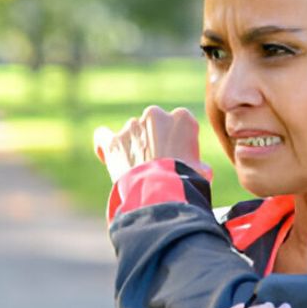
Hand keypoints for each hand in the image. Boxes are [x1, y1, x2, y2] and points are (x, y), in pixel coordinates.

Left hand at [93, 106, 210, 182]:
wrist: (160, 192)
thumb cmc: (186, 182)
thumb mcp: (203, 172)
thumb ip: (199, 164)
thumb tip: (202, 171)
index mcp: (182, 118)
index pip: (180, 126)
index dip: (178, 144)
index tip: (177, 160)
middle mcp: (156, 115)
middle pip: (154, 126)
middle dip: (155, 142)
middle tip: (158, 166)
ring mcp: (132, 126)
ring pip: (132, 134)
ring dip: (135, 148)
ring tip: (139, 172)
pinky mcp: (114, 141)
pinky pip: (104, 136)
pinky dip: (105, 144)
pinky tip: (107, 153)